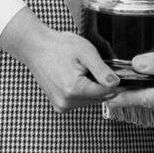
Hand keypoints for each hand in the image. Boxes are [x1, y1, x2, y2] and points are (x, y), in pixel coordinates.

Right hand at [0, 9, 120, 111]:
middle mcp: (66, 102)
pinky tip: (75, 77)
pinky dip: (83, 91)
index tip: (109, 69)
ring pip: (91, 100)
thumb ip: (102, 71)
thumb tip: (116, 83)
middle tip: (91, 67)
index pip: (107, 93)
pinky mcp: (59, 105)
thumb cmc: (59, 46)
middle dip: (101, 84)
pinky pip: (80, 101)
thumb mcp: (86, 53)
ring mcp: (61, 105)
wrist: (36, 47)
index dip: (112, 81)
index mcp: (74, 89)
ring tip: (80, 70)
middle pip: (99, 98)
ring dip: (92, 88)